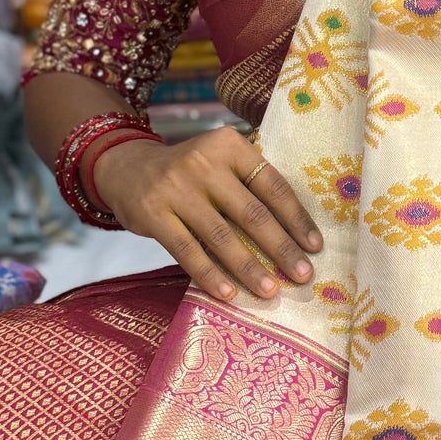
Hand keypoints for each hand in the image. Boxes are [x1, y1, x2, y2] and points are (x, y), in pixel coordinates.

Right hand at [91, 126, 321, 303]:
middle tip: (302, 275)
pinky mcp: (153, 214)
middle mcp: (203, 162)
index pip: (272, 185)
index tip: (314, 246)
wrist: (126, 167)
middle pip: (251, 213)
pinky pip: (188, 252)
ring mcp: (175, 188)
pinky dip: (210, 275)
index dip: (296, 218)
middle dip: (281, 248)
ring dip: (249, 267)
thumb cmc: (189, 172)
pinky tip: (228, 294)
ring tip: (270, 290)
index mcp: (229, 145)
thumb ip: (250, 182)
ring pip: (221, 236)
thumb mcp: (220, 161)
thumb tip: (296, 233)